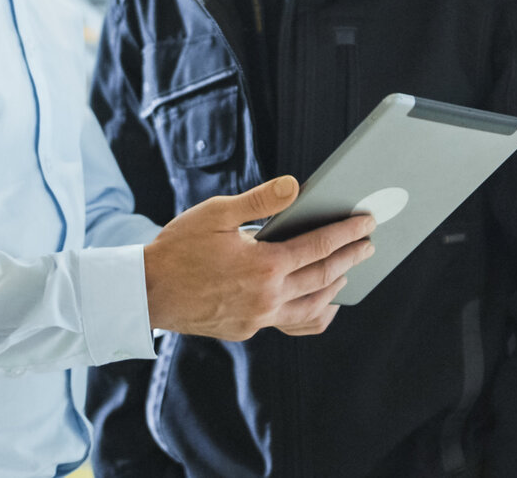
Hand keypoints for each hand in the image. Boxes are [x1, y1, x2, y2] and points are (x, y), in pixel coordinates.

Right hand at [143, 176, 375, 340]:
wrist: (147, 291)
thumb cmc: (178, 247)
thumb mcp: (216, 213)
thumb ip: (260, 200)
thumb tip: (296, 187)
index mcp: (263, 265)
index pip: (318, 247)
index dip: (346, 233)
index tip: (366, 223)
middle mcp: (267, 297)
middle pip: (323, 276)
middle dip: (351, 258)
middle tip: (368, 244)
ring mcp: (258, 318)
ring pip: (312, 307)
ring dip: (335, 287)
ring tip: (347, 271)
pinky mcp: (247, 330)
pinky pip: (291, 324)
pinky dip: (313, 315)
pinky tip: (321, 306)